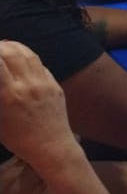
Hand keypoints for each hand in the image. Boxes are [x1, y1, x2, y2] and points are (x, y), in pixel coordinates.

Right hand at [0, 41, 79, 171]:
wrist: (52, 146)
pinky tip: (19, 58)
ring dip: (12, 46)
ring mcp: (44, 83)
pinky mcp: (55, 85)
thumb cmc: (18, 138)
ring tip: (2, 47)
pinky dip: (26, 56)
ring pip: (27, 53)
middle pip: (11, 52)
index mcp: (9, 95)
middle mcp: (28, 85)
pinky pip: (39, 64)